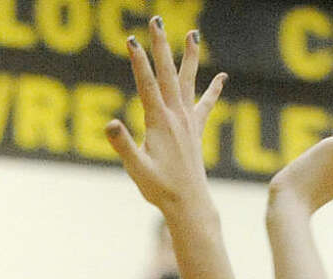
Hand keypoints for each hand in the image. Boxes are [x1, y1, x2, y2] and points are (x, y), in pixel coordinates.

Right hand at [105, 21, 221, 217]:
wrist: (189, 204)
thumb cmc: (160, 189)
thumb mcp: (136, 168)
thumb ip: (123, 144)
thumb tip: (110, 123)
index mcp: (160, 122)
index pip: (147, 84)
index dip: (138, 61)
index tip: (131, 40)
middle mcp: (176, 116)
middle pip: (167, 73)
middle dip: (160, 46)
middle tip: (156, 20)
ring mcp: (188, 121)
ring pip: (188, 81)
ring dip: (189, 56)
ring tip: (193, 33)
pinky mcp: (195, 130)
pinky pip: (205, 104)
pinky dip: (213, 89)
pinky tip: (222, 77)